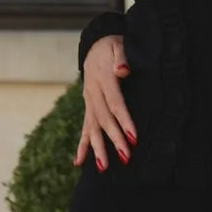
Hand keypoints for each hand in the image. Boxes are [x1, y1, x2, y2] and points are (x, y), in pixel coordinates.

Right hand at [74, 35, 136, 171]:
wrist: (95, 44)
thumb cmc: (113, 46)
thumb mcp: (119, 45)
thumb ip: (121, 57)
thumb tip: (123, 70)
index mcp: (104, 79)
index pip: (115, 103)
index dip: (124, 121)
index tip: (134, 138)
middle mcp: (93, 92)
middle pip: (104, 119)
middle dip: (114, 140)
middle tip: (126, 158)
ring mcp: (88, 100)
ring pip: (92, 127)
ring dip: (97, 148)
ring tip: (103, 167)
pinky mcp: (88, 106)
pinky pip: (84, 127)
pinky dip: (81, 145)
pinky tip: (78, 162)